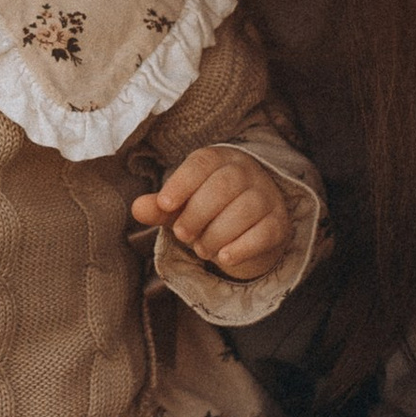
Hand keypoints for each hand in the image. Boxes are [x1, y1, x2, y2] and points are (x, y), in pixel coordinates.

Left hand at [134, 146, 292, 279]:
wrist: (248, 226)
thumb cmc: (208, 209)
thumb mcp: (181, 206)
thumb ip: (160, 207)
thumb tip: (137, 208)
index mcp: (219, 159)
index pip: (202, 163)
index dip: (181, 183)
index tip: (164, 204)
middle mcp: (247, 172)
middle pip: (224, 185)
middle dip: (197, 213)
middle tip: (182, 235)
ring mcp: (267, 196)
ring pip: (245, 209)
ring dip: (217, 234)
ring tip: (202, 248)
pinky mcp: (279, 222)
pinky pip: (264, 233)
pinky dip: (242, 247)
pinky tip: (224, 257)